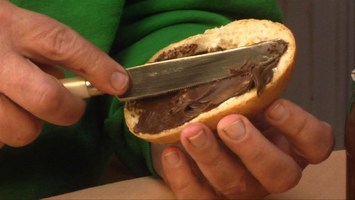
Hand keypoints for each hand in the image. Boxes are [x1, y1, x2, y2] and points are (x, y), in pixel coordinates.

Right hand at [0, 1, 128, 146]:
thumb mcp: (17, 28)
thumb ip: (47, 53)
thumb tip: (79, 83)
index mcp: (14, 27)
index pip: (63, 44)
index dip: (97, 67)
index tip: (121, 84)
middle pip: (46, 98)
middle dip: (67, 111)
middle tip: (66, 107)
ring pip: (21, 131)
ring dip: (28, 125)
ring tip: (16, 106)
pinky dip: (3, 132)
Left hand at [153, 99, 333, 198]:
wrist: (200, 131)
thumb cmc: (230, 109)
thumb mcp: (244, 96)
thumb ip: (248, 86)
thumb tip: (237, 53)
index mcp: (289, 144)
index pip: (315, 144)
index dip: (299, 128)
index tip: (274, 106)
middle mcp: (270, 170)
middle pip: (278, 174)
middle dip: (253, 149)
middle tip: (229, 123)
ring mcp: (241, 188)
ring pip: (235, 185)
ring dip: (211, 157)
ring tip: (191, 132)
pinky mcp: (210, 196)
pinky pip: (199, 197)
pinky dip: (183, 176)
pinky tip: (172, 152)